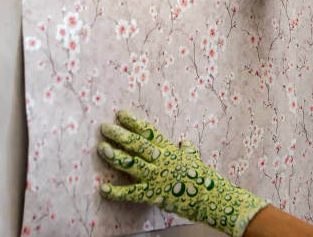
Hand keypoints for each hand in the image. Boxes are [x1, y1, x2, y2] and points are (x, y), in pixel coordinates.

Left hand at [97, 111, 267, 236]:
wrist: (211, 198)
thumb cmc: (202, 177)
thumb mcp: (195, 159)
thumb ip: (187, 150)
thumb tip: (185, 142)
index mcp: (169, 150)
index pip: (149, 132)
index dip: (134, 122)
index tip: (120, 114)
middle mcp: (161, 160)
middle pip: (137, 144)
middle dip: (119, 135)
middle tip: (104, 128)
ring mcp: (156, 177)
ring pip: (131, 164)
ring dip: (115, 156)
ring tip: (102, 148)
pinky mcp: (153, 194)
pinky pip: (131, 193)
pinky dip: (116, 192)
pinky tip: (103, 189)